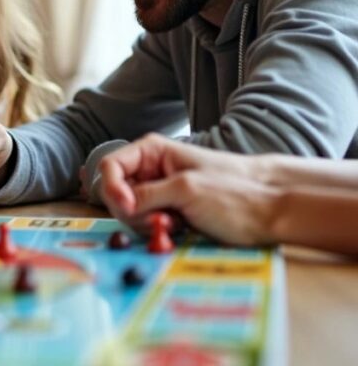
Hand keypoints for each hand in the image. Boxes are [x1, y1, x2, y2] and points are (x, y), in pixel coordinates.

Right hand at [98, 134, 274, 243]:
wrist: (273, 208)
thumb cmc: (234, 191)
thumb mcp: (186, 190)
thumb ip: (147, 194)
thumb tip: (118, 204)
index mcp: (151, 152)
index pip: (110, 166)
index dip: (112, 188)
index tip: (128, 208)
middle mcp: (150, 170)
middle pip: (116, 192)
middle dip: (133, 210)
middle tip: (161, 220)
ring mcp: (159, 192)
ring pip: (130, 212)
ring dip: (147, 223)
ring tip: (177, 224)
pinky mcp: (169, 211)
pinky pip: (147, 223)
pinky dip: (158, 231)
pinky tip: (180, 229)